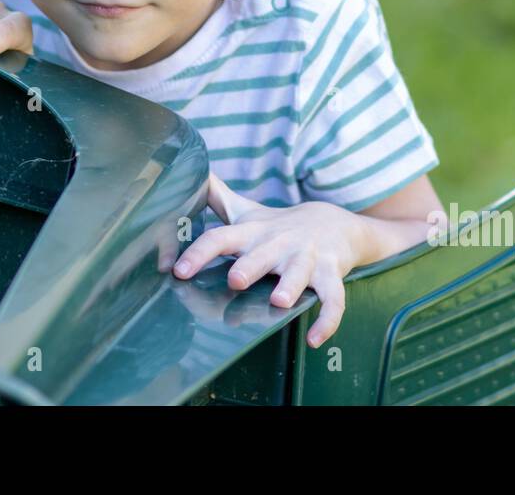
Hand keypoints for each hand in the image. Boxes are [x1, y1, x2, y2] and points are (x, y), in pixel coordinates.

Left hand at [172, 173, 358, 348]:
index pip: (222, 237)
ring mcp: (306, 258)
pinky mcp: (331, 273)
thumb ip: (216, 198)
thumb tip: (187, 175)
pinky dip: (327, 319)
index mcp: (253, 233)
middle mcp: (278, 244)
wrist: (335, 223)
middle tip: (236, 280)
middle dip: (250, 266)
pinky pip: (333, 299)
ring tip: (279, 302)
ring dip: (290, 286)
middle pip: (262, 254)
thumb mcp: (247, 212)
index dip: (200, 253)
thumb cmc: (279, 226)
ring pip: (299, 273)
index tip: (179, 270)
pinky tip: (315, 339)